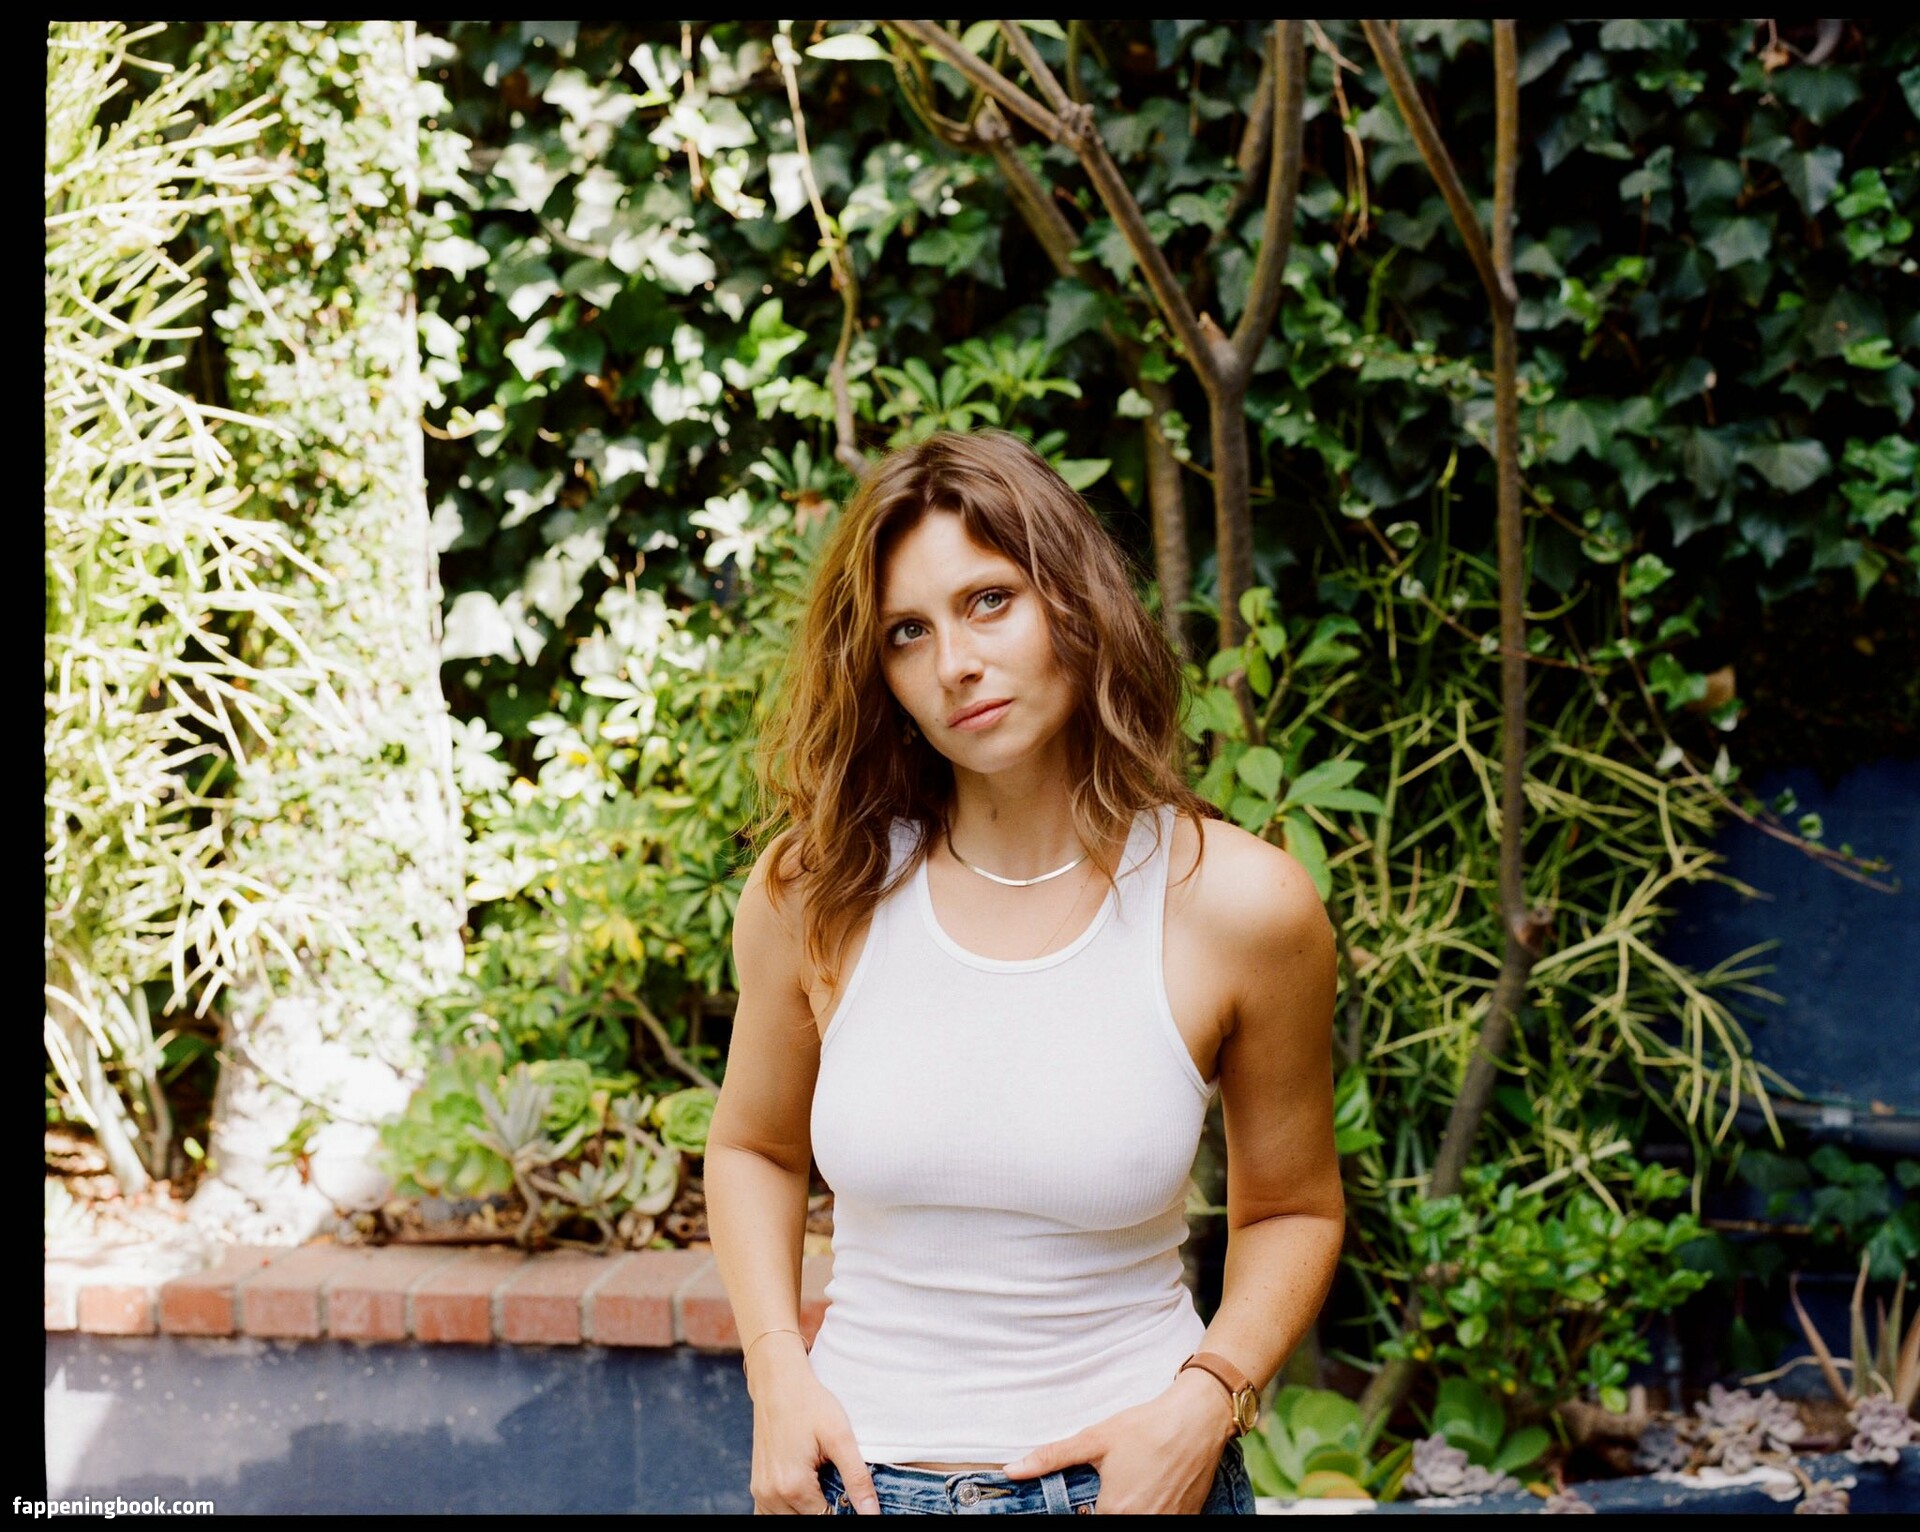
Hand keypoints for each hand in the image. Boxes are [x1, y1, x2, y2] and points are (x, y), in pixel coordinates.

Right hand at [745, 1336, 880, 1513]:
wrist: (778, 1382)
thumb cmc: (811, 1403)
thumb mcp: (841, 1437)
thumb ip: (857, 1479)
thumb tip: (872, 1514)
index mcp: (794, 1486)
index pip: (826, 1520)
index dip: (845, 1510)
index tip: (851, 1491)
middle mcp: (772, 1495)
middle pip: (809, 1521)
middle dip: (828, 1507)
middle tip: (835, 1477)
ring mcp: (761, 1492)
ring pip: (790, 1520)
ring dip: (809, 1509)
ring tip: (823, 1481)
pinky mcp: (757, 1486)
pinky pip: (771, 1514)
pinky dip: (789, 1511)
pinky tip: (806, 1493)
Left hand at [1001, 1371, 1235, 1513]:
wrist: (1197, 1419)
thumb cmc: (1146, 1427)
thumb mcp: (1095, 1438)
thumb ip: (1052, 1458)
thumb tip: (1013, 1470)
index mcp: (1116, 1511)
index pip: (1087, 1522)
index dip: (1086, 1510)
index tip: (1091, 1497)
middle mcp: (1143, 1522)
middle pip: (1114, 1521)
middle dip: (1108, 1507)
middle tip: (1117, 1483)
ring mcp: (1167, 1523)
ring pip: (1137, 1524)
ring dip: (1132, 1508)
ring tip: (1135, 1482)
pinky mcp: (1186, 1518)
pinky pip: (1161, 1520)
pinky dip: (1152, 1509)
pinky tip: (1153, 1487)